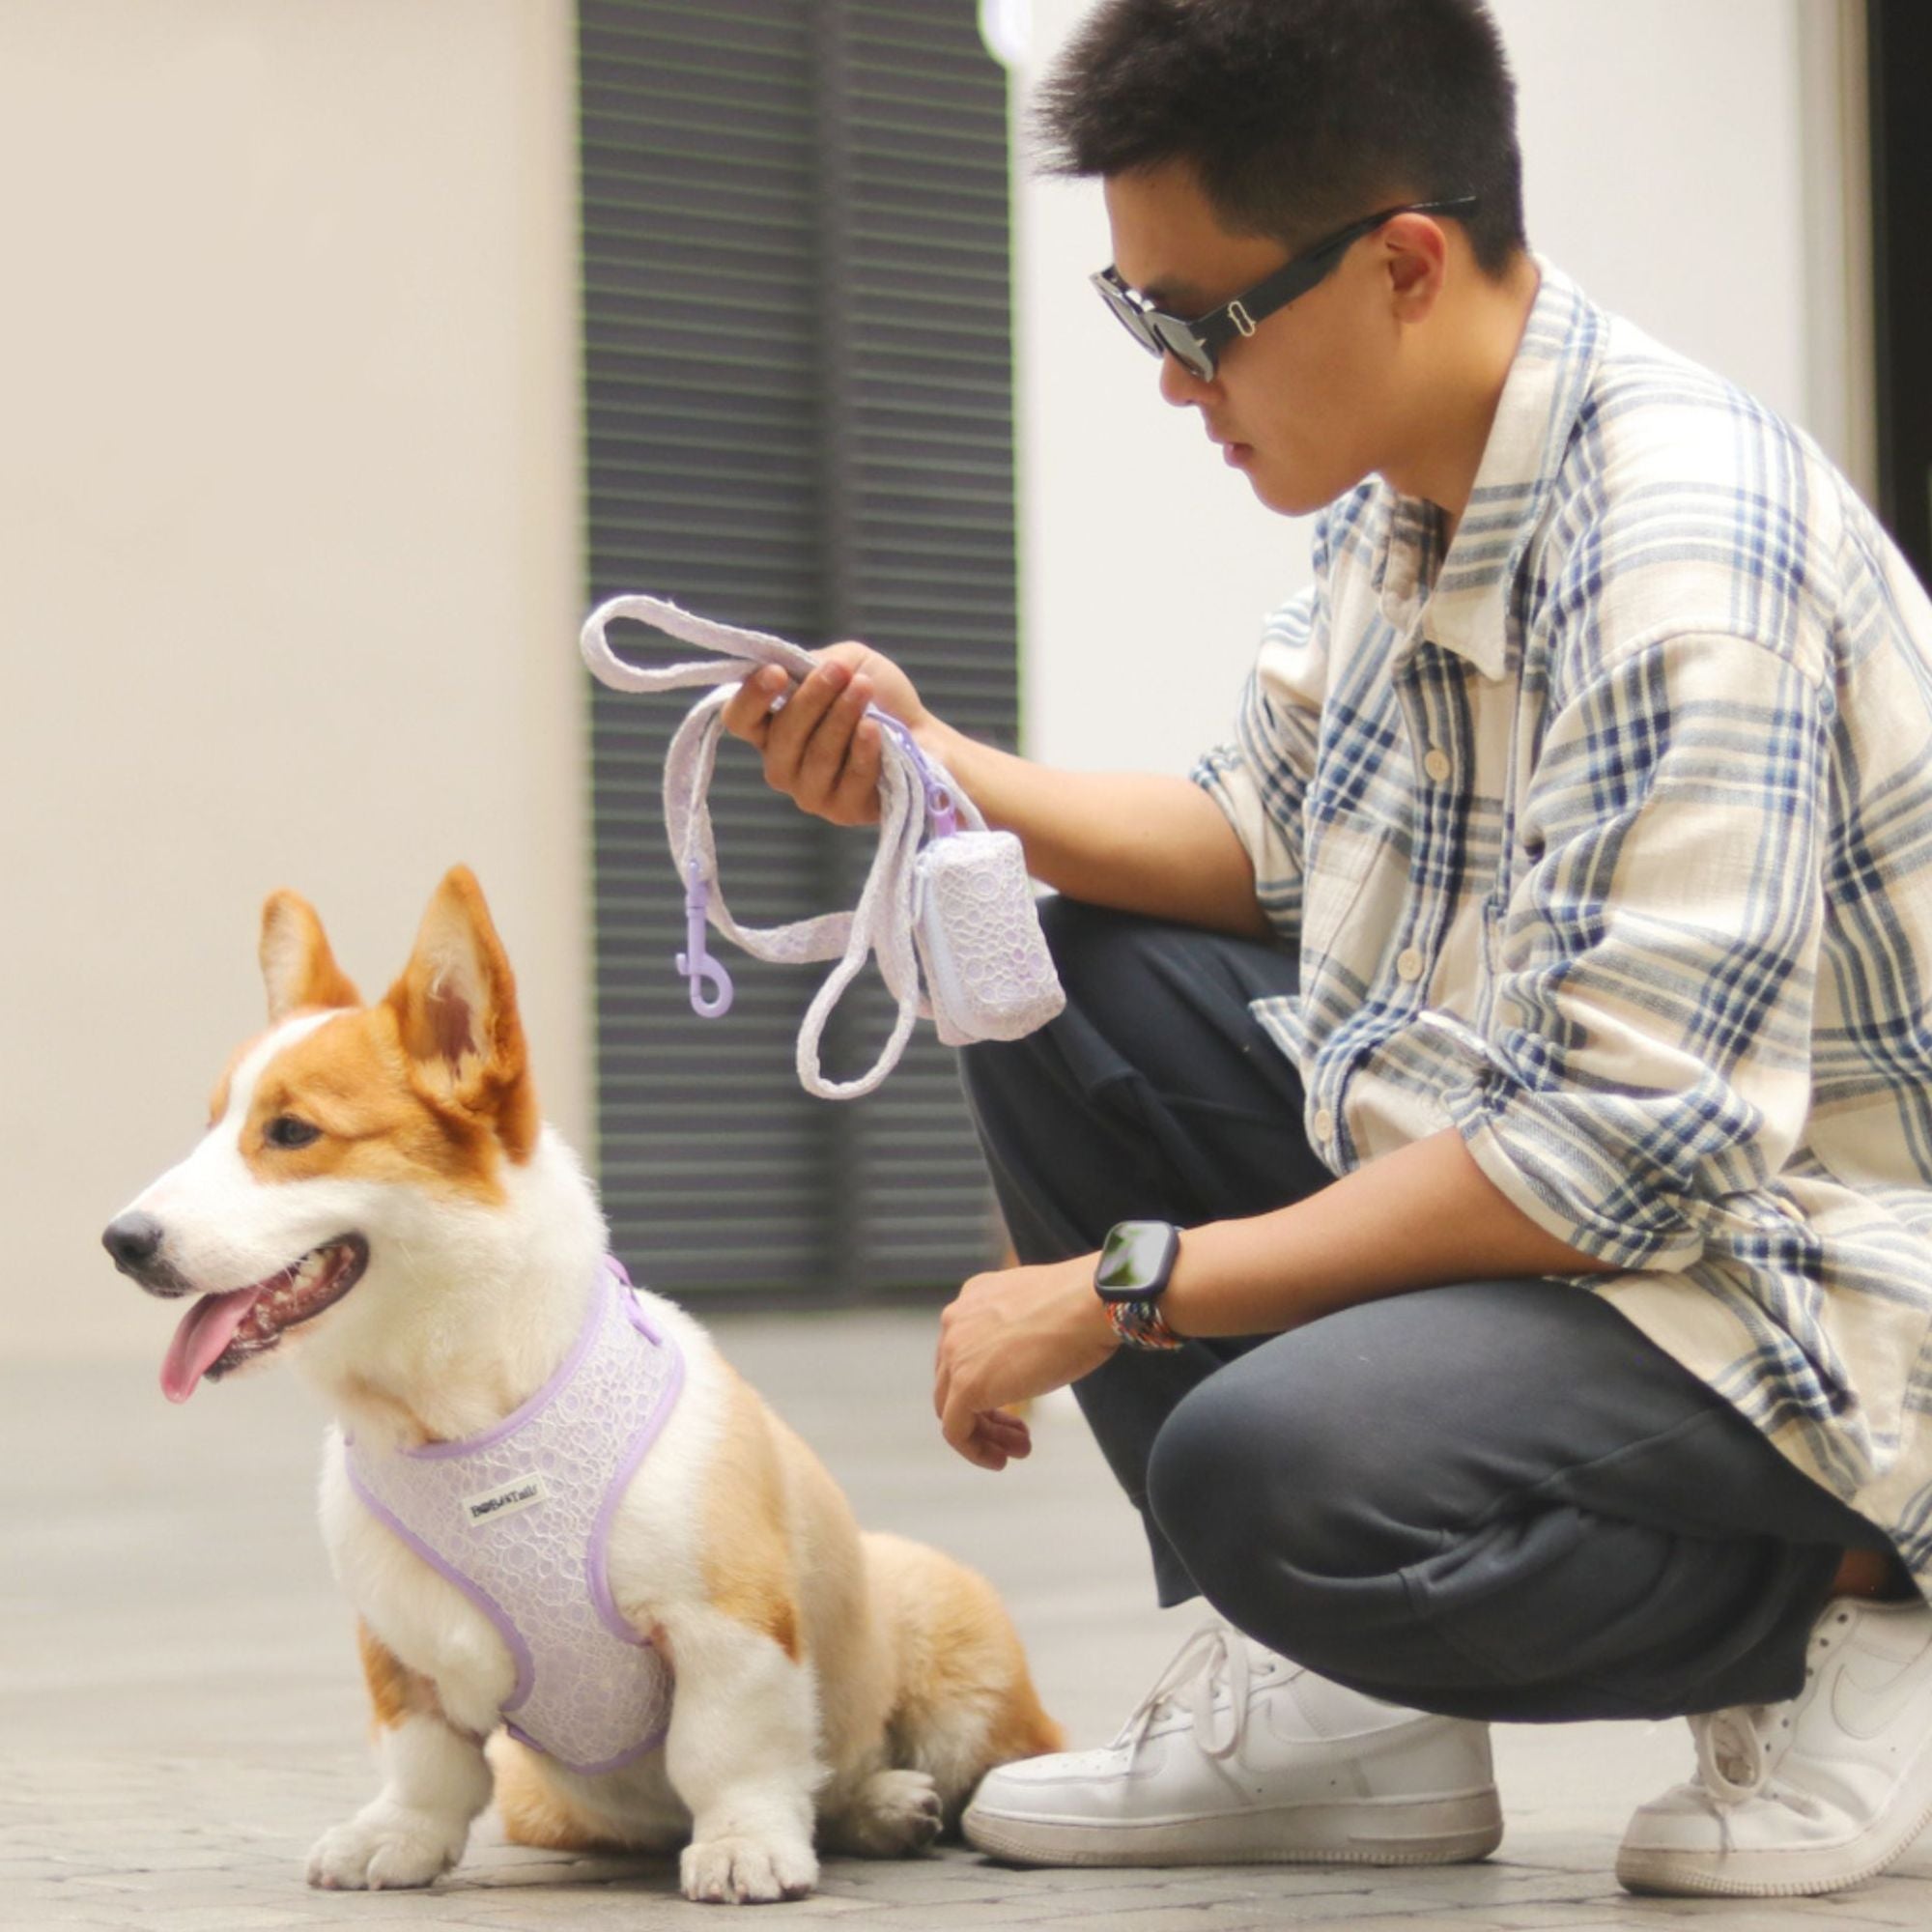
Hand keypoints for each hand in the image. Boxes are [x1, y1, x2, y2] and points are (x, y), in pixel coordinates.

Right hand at [719, 641, 931, 828]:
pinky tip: (875, 729)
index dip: (752, 697)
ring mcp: (811, 792)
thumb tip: (794, 669)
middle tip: (841, 672)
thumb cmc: (879, 697)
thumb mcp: (846, 662)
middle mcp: (783, 764)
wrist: (926, 735)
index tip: (778, 673)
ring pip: (816, 756)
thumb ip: (815, 662)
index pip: (739, 718)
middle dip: (813, 698)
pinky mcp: (843, 810)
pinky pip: (848, 779)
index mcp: (772, 727)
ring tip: (865, 691)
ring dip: (842, 718)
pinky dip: (863, 749)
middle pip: (782, 736)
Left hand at [933, 1255, 1118, 1470]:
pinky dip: (975, 1450)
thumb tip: (1029, 1362)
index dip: (989, 1385)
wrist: (1090, 1303)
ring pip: (952, 1408)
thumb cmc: (1083, 1306)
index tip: (1017, 1409)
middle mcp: (956, 1321)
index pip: (965, 1353)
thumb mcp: (1040, 1315)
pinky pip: (955, 1430)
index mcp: (973, 1298)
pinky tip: (1000, 1460)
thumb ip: (1021, 1333)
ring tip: (1018, 1452)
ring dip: (985, 1435)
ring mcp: (956, 1353)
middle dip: (988, 1415)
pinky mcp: (966, 1384)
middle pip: (955, 1382)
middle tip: (1019, 1435)